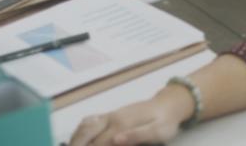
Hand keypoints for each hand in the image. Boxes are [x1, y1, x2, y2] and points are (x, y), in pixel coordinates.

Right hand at [69, 88, 191, 145]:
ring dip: (76, 139)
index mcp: (122, 124)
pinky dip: (81, 130)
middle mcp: (112, 118)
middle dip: (77, 145)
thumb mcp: (158, 132)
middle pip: (87, 134)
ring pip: (85, 126)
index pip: (98, 143)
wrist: (169, 104)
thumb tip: (115, 141)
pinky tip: (79, 139)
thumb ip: (137, 136)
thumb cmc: (165, 121)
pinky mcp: (112, 114)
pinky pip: (90, 120)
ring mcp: (111, 115)